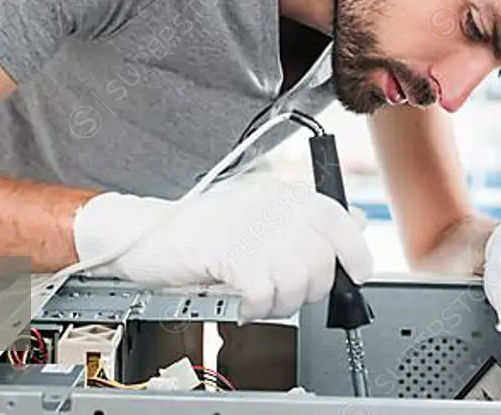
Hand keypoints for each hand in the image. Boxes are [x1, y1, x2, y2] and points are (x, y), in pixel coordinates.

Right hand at [71, 177, 373, 321]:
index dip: (354, 251)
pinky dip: (256, 308)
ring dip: (281, 302)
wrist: (143, 233)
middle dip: (309, 289)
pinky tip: (242, 303)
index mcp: (278, 192)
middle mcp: (270, 204)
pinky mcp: (231, 253)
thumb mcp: (253, 215)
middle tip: (283, 294)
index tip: (357, 273)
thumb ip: (299, 221)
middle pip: (320, 258)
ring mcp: (251, 227)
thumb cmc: (196, 229)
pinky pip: (266, 293)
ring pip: (297, 280)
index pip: (335, 216)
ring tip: (259, 299)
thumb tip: (353, 226)